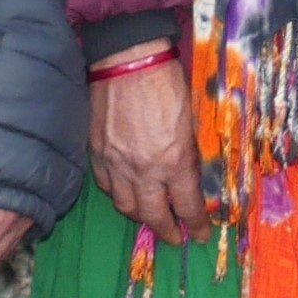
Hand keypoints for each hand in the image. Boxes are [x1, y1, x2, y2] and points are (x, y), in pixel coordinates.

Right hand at [87, 56, 202, 241]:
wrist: (126, 59)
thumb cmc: (166, 83)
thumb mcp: (191, 121)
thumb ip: (189, 152)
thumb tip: (189, 174)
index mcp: (173, 161)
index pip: (187, 206)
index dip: (196, 224)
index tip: (201, 235)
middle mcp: (143, 170)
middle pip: (153, 216)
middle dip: (167, 232)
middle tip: (175, 238)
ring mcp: (115, 163)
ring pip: (125, 206)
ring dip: (140, 216)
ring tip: (150, 217)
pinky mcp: (96, 153)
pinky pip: (106, 186)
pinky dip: (118, 194)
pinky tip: (126, 192)